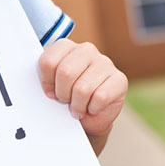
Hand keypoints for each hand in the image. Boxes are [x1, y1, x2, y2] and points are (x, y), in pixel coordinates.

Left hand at [38, 38, 127, 154]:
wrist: (87, 118)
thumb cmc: (67, 98)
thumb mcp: (50, 86)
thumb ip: (44, 79)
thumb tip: (45, 87)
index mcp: (65, 47)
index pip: (48, 61)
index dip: (46, 82)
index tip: (50, 92)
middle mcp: (86, 50)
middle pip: (65, 72)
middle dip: (62, 94)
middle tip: (65, 101)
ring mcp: (105, 62)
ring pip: (82, 88)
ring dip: (77, 105)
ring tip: (77, 107)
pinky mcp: (119, 79)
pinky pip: (100, 97)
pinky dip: (92, 108)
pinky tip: (92, 107)